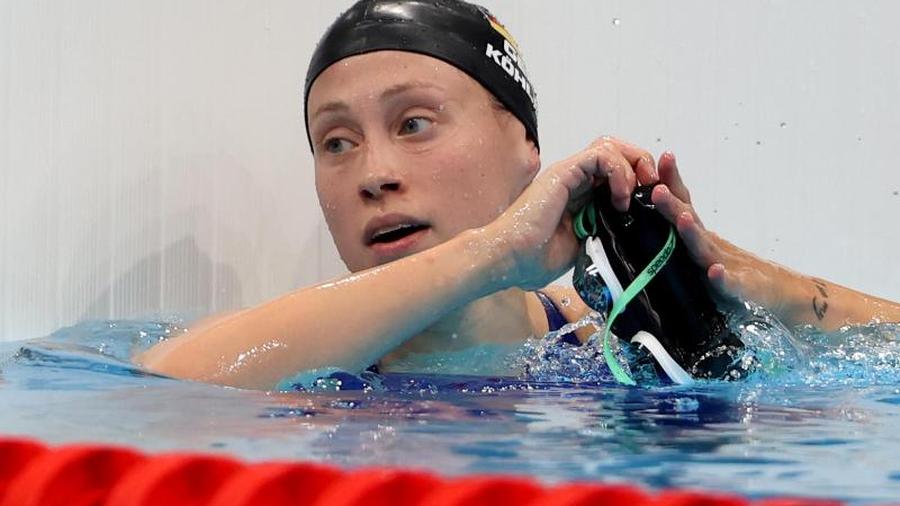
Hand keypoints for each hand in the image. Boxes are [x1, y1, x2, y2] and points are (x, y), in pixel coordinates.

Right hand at [488, 136, 657, 290]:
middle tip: (652, 190)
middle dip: (641, 166)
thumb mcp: (583, 248)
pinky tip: (620, 196)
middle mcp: (574, 180)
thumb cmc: (534, 260)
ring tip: (634, 193)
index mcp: (579, 196)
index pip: (615, 171)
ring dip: (633, 166)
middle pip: (617, 151)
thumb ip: (602, 235)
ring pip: (611, 146)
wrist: (509, 259)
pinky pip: (601, 154)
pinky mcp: (564, 172)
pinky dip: (618, 171)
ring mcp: (568, 173)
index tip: (650, 203)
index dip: (638, 180)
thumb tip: (628, 240)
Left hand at [650, 152, 788, 315]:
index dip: (672, 183)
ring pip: (704, 250)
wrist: (779, 294)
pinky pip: (729, 285)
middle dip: (672, 205)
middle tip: (656, 188)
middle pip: (689, 222)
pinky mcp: (739, 291)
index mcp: (698, 237)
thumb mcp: (701, 253)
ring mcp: (725, 267)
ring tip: (683, 219)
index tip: (663, 158)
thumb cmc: (733, 272)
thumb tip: (644, 217)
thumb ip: (675, 240)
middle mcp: (709, 247)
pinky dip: (722, 279)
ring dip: (693, 234)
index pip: (684, 204)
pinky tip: (716, 273)